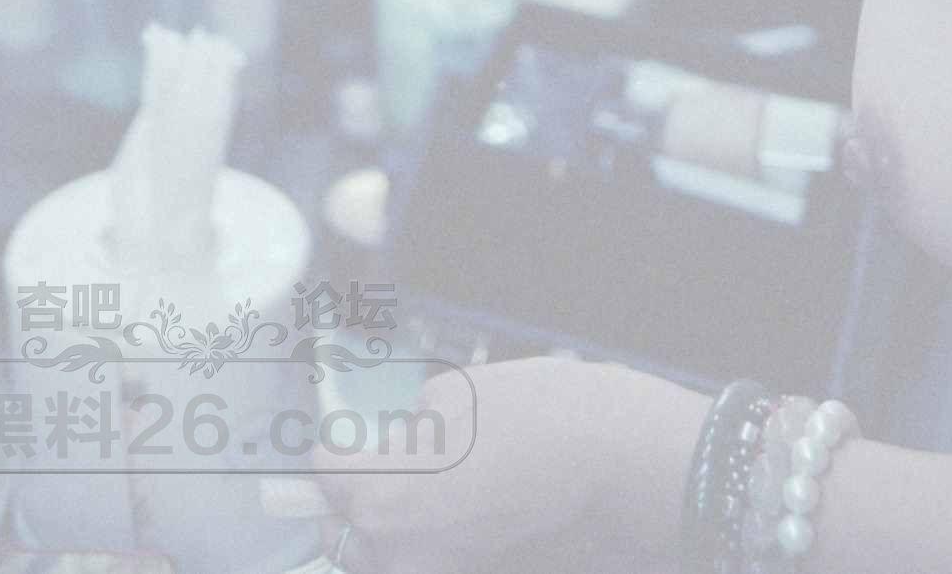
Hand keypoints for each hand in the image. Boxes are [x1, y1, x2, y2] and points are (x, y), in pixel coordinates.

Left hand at [312, 355, 712, 573]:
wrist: (625, 466)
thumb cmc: (543, 417)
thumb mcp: (457, 394)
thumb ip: (409, 427)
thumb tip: (398, 443)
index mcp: (382, 499)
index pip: (327, 476)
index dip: (341, 445)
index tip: (357, 432)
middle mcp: (400, 557)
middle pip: (352, 530)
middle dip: (364, 495)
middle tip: (393, 459)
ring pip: (393, 556)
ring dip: (400, 525)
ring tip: (441, 483)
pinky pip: (438, 561)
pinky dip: (444, 540)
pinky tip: (477, 506)